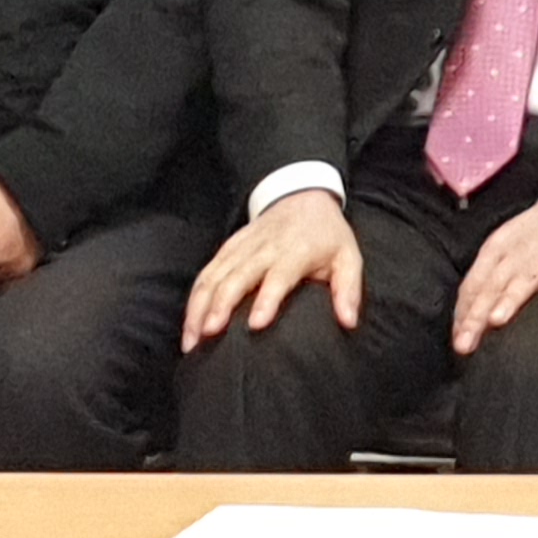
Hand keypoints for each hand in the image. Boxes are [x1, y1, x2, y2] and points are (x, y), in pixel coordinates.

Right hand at [183, 189, 361, 349]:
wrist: (304, 197)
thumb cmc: (327, 235)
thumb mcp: (348, 257)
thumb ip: (348, 290)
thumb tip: (349, 322)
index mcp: (295, 251)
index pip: (278, 276)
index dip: (267, 299)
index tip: (256, 324)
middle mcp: (263, 248)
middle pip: (236, 277)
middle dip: (220, 306)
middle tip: (208, 335)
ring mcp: (241, 247)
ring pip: (213, 276)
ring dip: (199, 307)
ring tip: (190, 340)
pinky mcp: (228, 248)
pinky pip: (206, 273)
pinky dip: (194, 298)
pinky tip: (189, 324)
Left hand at [453, 201, 537, 354]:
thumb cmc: (534, 238)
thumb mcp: (505, 250)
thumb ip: (488, 279)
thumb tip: (465, 318)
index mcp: (497, 249)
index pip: (474, 283)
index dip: (463, 312)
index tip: (457, 341)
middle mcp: (519, 252)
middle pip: (492, 285)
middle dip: (476, 314)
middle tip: (464, 343)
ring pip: (527, 279)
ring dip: (511, 299)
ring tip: (498, 319)